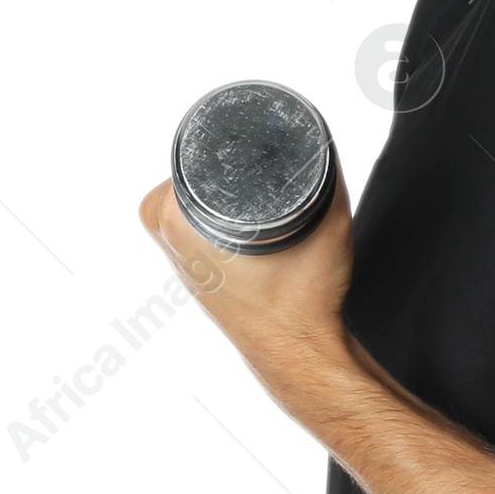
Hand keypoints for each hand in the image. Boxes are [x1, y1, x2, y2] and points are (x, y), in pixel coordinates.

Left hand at [138, 164, 353, 394]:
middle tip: (235, 175)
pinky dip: (212, 233)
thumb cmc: (303, 296)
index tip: (228, 149)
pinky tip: (245, 234)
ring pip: (178, 223)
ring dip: (205, 208)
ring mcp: (187, 275)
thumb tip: (319, 140)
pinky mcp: (205, 288)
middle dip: (201, 179)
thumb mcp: (326, 219)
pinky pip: (193, 246)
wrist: (303, 353)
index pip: (175, 172)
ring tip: (242, 201)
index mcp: (184, 229)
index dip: (203, 153)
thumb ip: (327, 173)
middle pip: (167, 195)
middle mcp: (175, 252)